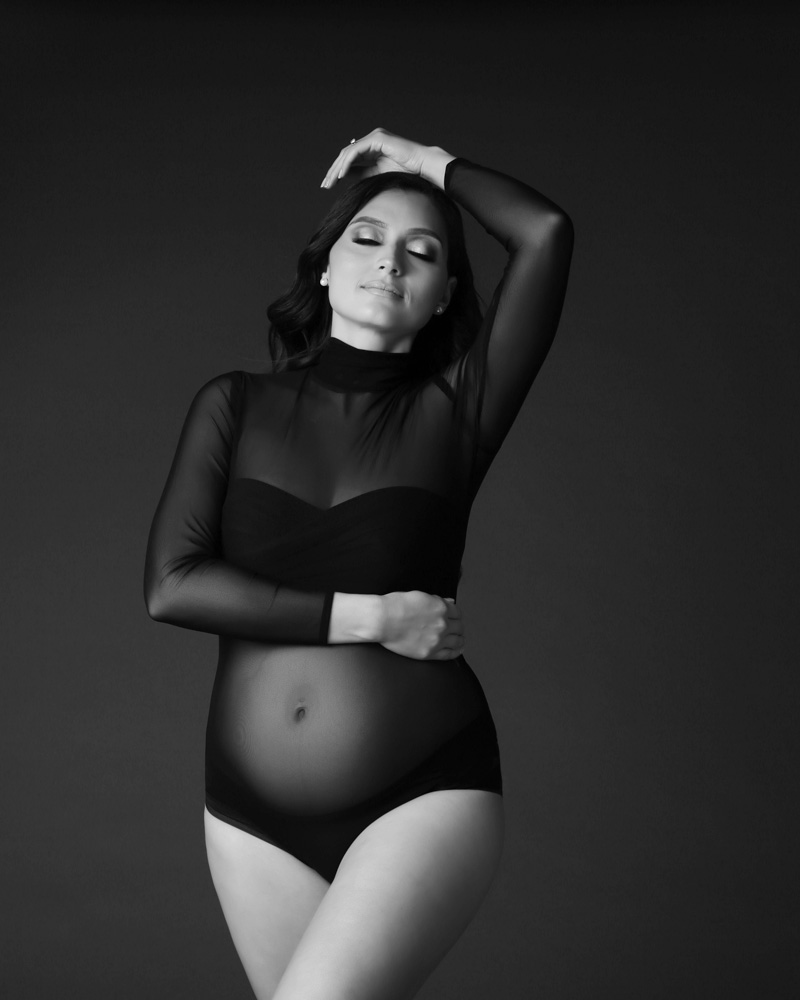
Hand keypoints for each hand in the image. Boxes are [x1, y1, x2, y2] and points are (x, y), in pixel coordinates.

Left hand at [320, 127, 452, 190]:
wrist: (422, 166)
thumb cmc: (405, 171)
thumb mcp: (377, 174)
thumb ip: (361, 173)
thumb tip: (344, 176)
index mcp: (371, 147)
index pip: (349, 158)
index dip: (337, 171)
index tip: (328, 185)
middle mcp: (371, 139)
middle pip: (346, 154)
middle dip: (333, 170)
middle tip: (325, 185)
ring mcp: (374, 137)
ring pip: (348, 152)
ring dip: (337, 168)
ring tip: (331, 182)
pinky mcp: (377, 138)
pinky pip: (356, 151)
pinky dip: (347, 163)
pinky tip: (342, 175)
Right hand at [378, 591, 464, 660]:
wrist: (382, 620)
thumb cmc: (396, 605)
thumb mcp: (420, 596)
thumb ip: (437, 601)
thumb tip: (450, 602)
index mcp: (441, 607)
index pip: (457, 612)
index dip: (456, 615)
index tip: (454, 617)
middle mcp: (443, 624)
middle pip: (459, 626)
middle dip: (458, 626)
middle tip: (456, 629)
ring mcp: (437, 640)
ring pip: (457, 641)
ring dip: (460, 639)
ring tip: (460, 640)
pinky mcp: (429, 653)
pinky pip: (449, 654)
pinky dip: (456, 652)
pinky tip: (457, 650)